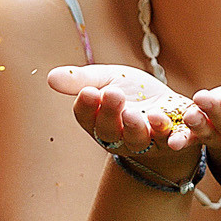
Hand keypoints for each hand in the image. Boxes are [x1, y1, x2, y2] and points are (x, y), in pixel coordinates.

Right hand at [47, 64, 204, 179]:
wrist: (166, 104)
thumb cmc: (131, 92)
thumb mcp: (107, 79)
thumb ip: (83, 80)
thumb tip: (51, 77)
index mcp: (98, 122)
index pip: (86, 117)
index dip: (86, 106)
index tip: (89, 91)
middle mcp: (118, 137)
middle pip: (109, 130)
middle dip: (110, 112)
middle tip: (112, 93)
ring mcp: (144, 143)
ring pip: (136, 139)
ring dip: (135, 127)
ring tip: (133, 113)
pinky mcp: (169, 141)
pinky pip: (168, 140)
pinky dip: (166, 132)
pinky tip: (164, 118)